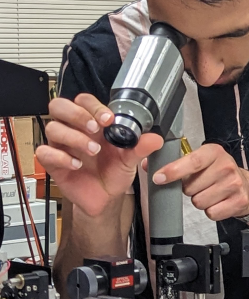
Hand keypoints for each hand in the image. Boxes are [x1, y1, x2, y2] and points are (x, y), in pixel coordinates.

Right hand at [36, 94, 162, 216]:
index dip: (93, 106)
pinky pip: (44, 153)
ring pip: (52, 128)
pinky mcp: (53, 163)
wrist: (107, 197)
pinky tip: (77, 165)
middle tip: (94, 128)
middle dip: (76, 114)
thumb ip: (141, 147)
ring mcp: (62, 146)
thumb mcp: (131, 159)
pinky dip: (61, 157)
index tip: (108, 118)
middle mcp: (75, 130)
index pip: (83, 101)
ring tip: (93, 150)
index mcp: (93, 123)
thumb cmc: (114, 172)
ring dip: (74, 137)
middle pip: (59, 106)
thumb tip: (155, 138)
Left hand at [148, 143, 248, 220]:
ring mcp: (234, 184)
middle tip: (199, 185)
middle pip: (191, 187)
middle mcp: (226, 166)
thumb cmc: (218, 172)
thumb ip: (175, 162)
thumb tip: (147, 164)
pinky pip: (211, 213)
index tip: (158, 177)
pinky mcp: (238, 201)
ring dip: (200, 200)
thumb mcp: (201, 161)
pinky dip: (211, 211)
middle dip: (189, 189)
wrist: (246, 187)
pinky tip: (217, 202)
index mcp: (214, 152)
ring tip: (209, 193)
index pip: (192, 161)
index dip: (173, 170)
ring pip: (199, 202)